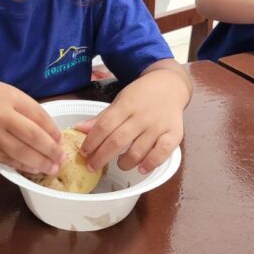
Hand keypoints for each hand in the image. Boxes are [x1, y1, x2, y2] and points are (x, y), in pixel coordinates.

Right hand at [0, 76, 63, 173]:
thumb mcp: (5, 91)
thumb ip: (25, 108)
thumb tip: (46, 129)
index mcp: (10, 98)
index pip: (39, 116)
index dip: (53, 131)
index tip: (61, 140)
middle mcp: (1, 116)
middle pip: (32, 137)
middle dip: (50, 151)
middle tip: (60, 160)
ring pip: (19, 152)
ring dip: (38, 163)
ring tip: (50, 169)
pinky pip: (4, 159)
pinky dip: (20, 165)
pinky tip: (31, 169)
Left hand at [75, 60, 189, 173]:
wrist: (170, 85)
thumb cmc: (141, 95)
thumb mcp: (120, 101)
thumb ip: (102, 118)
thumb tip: (79, 129)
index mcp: (126, 105)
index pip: (104, 126)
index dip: (91, 141)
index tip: (83, 152)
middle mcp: (142, 116)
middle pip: (118, 141)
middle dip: (101, 157)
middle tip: (92, 166)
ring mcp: (158, 126)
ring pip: (138, 151)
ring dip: (125, 162)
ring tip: (119, 163)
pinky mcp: (174, 134)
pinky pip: (162, 153)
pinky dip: (151, 163)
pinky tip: (142, 168)